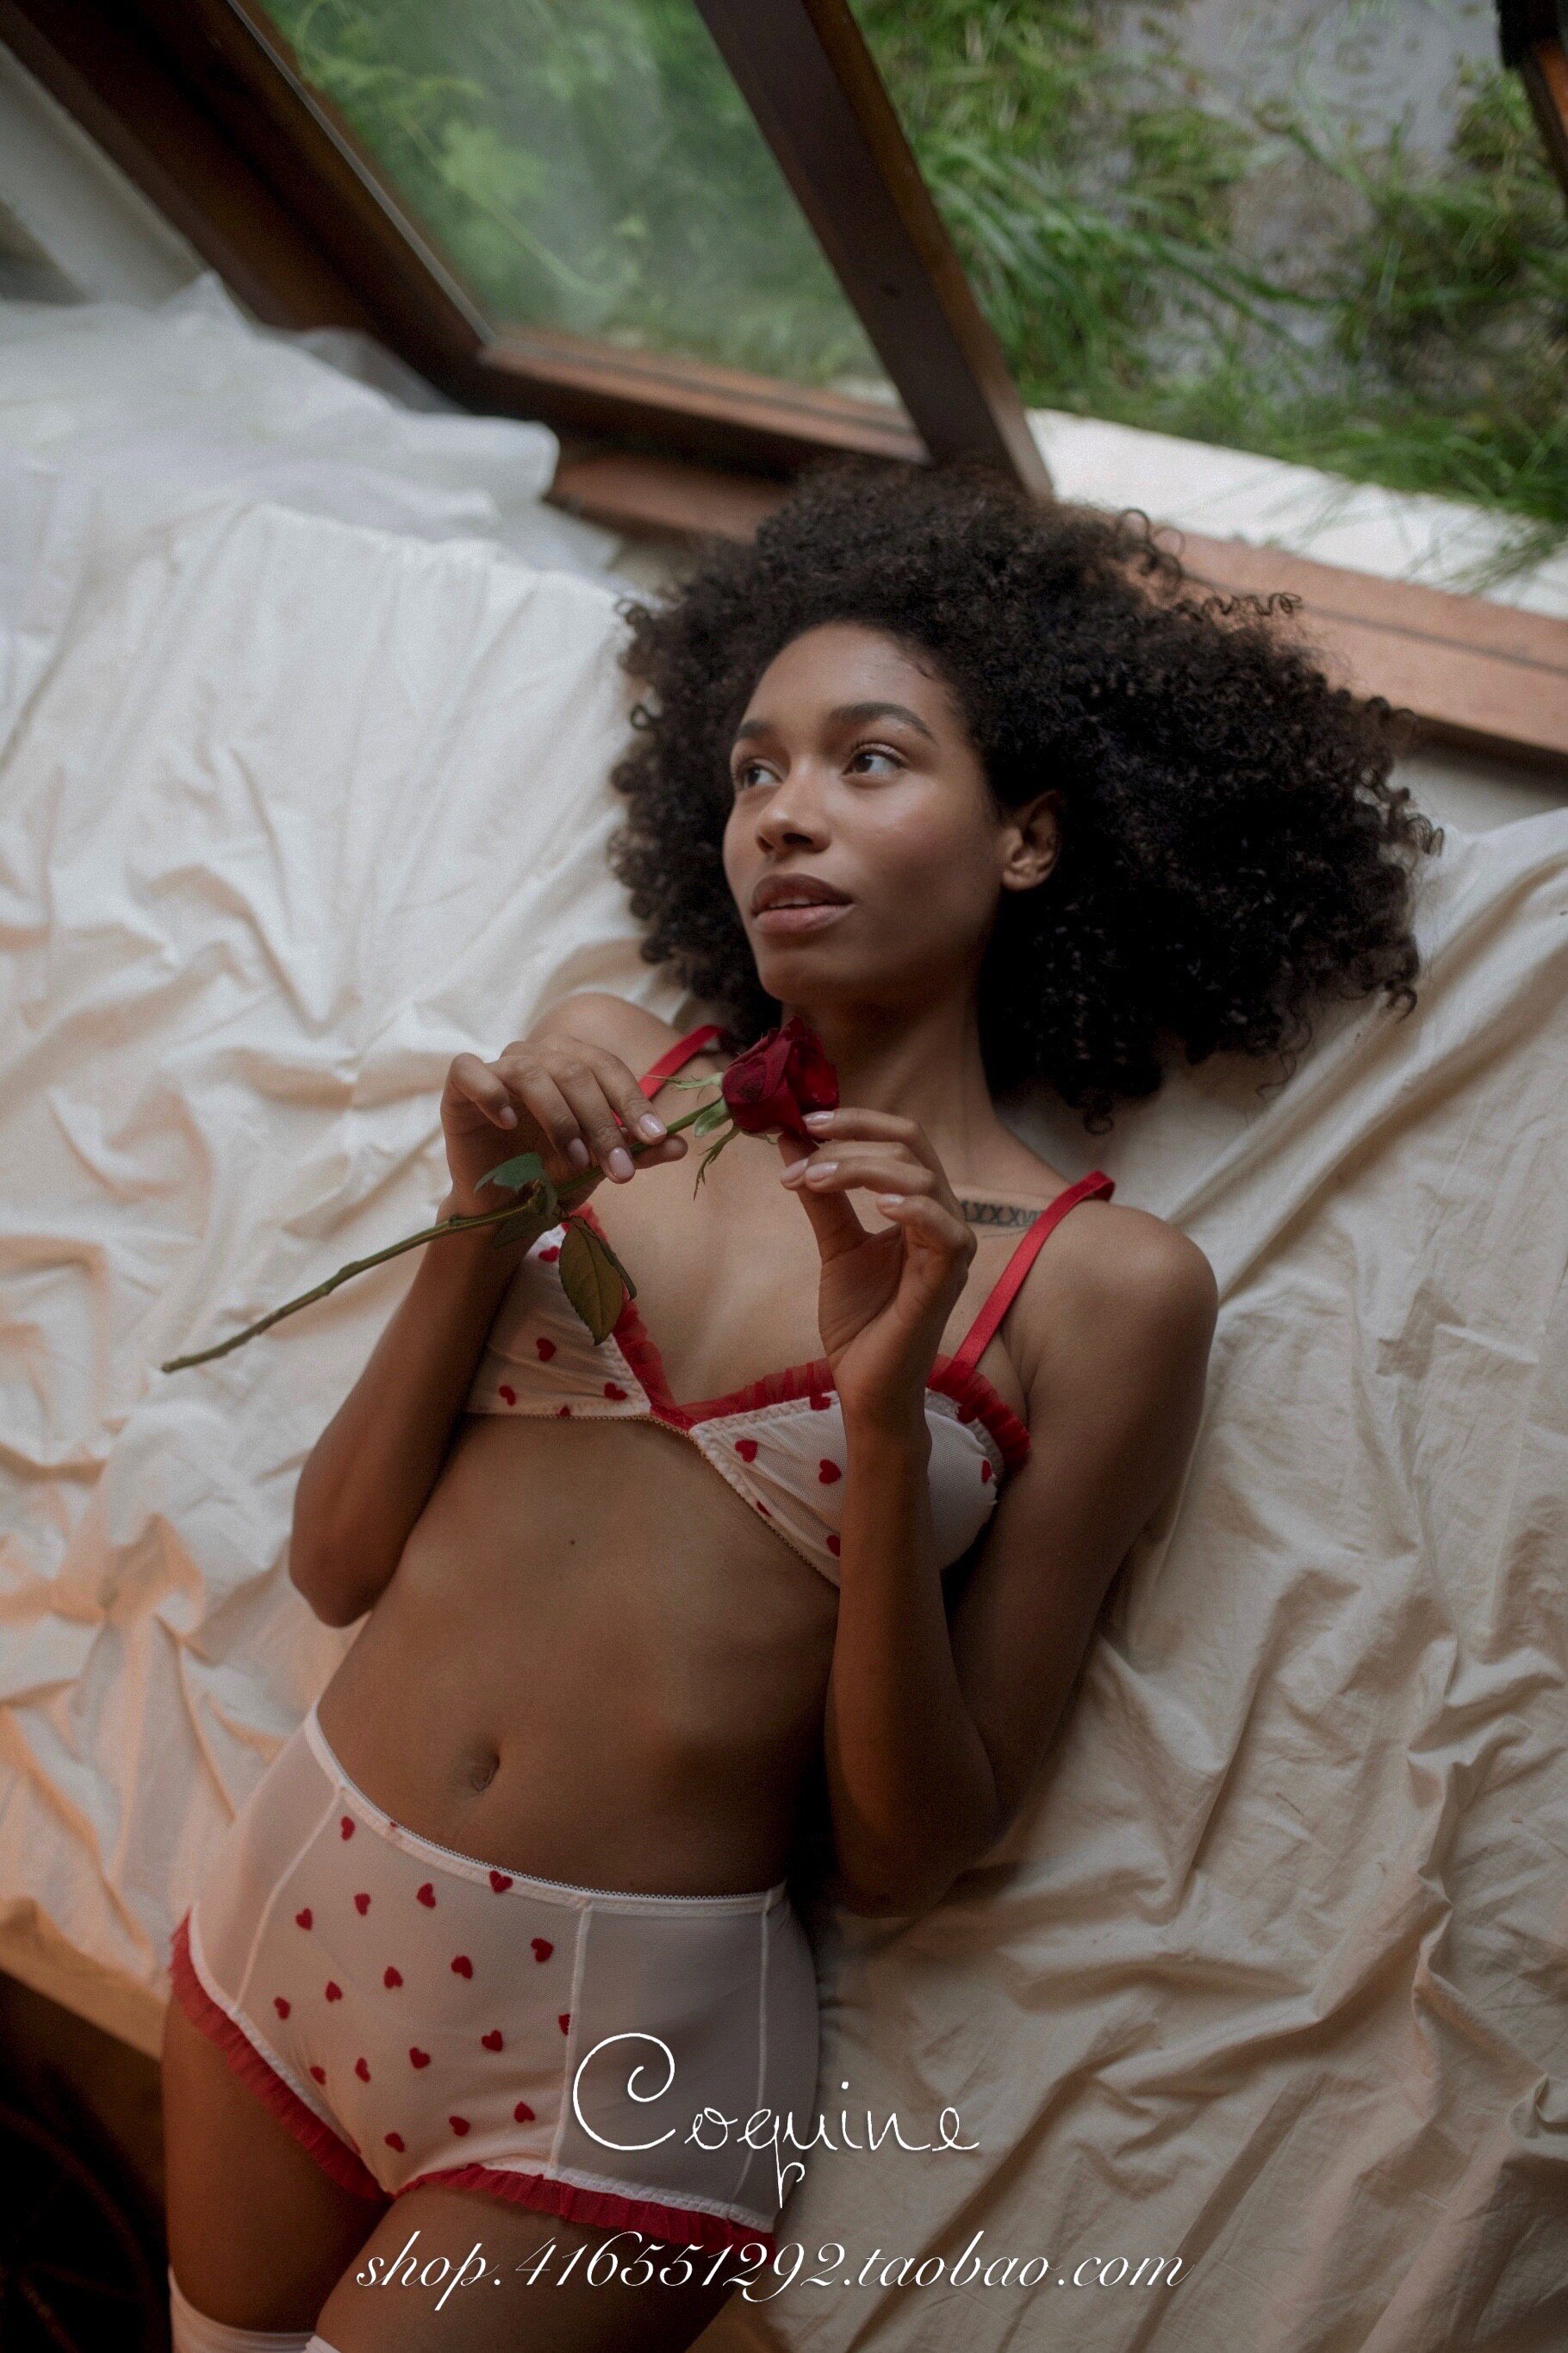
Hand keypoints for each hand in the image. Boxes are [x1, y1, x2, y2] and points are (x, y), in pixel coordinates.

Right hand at [440, 1036, 686, 1216]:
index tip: (654, 1139)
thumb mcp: (600, 1164)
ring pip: (530, 1072)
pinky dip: (491, 1094)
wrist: (505, 1208)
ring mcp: (497, 1068)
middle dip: (602, 1122)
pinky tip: (507, 1123)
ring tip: (574, 1159)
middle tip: (617, 1169)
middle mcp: (537, 1057)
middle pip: (574, 1071)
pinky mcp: (458, 1087)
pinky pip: (470, 1071)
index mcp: (573, 1064)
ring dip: (559, 1117)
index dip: (633, 1102)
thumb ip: (635, 1151)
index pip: (608, 1069)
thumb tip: (680, 1143)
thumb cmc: (553, 1174)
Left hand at [781, 1109, 975, 1428]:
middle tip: (804, 1144)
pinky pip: (944, 1230)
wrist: (865, 1384)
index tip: (804, 1121)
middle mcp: (941, 1217)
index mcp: (918, 1205)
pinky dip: (912, 1207)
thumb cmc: (859, 1319)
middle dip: (854, 1136)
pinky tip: (876, 1203)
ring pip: (921, 1178)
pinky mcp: (946, 1280)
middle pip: (911, 1146)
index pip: (900, 1139)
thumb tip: (789, 1141)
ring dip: (862, 1168)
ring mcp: (948, 1248)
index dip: (855, 1121)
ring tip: (815, 1179)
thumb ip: (820, 1195)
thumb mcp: (834, 1245)